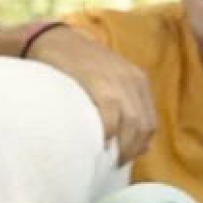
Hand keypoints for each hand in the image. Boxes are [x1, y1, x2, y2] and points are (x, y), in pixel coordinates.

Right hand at [28, 28, 156, 162]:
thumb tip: (143, 145)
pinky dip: (106, 134)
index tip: (123, 156)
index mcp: (137, 80)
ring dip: (120, 146)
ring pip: (131, 125)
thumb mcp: (106, 79)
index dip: (139, 144)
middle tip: (113, 163)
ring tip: (105, 158)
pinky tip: (97, 143)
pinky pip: (109, 118)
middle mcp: (132, 81)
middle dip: (131, 149)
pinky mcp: (99, 84)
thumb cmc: (74, 64)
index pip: (149, 122)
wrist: (52, 39)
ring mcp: (117, 82)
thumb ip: (122, 104)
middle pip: (143, 126)